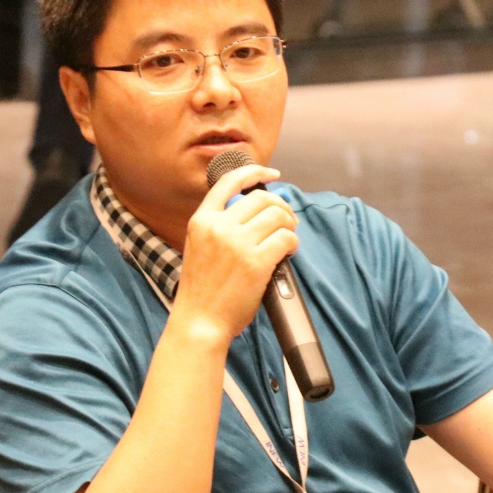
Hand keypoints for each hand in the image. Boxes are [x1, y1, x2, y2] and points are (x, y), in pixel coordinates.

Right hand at [175, 162, 297, 340]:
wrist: (199, 321)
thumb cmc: (202, 290)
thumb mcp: (199, 246)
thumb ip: (220, 226)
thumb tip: (258, 210)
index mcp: (201, 220)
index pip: (228, 182)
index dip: (254, 171)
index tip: (271, 173)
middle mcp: (219, 226)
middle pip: (263, 198)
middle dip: (281, 207)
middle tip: (287, 222)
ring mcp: (238, 243)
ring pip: (278, 216)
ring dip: (289, 225)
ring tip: (287, 239)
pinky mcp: (256, 262)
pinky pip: (286, 239)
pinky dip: (293, 244)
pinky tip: (288, 254)